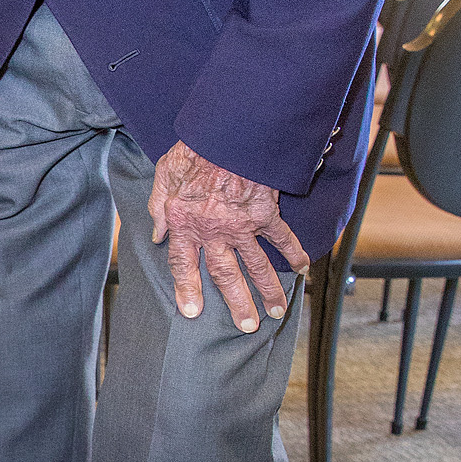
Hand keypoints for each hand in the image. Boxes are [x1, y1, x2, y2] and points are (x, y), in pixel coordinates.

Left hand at [149, 143, 308, 333]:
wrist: (226, 135)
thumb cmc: (194, 151)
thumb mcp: (164, 176)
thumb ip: (157, 208)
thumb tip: (156, 234)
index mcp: (186, 224)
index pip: (183, 265)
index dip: (187, 290)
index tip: (192, 312)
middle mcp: (214, 232)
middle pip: (226, 276)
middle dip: (237, 303)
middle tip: (247, 326)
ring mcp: (242, 225)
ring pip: (256, 265)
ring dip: (268, 289)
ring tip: (277, 311)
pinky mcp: (265, 213)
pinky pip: (282, 237)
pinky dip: (295, 252)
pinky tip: (304, 267)